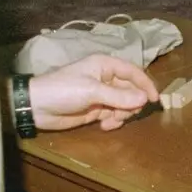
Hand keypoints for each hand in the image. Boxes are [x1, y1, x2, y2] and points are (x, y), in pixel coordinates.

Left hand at [28, 54, 158, 131]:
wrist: (36, 107)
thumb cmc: (63, 90)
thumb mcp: (92, 91)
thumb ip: (119, 96)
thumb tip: (144, 99)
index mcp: (105, 65)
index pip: (134, 72)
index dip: (146, 84)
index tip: (154, 100)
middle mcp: (106, 79)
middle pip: (131, 91)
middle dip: (131, 104)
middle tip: (124, 113)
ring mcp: (101, 95)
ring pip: (124, 105)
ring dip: (122, 115)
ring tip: (110, 120)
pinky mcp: (96, 110)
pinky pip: (114, 115)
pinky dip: (113, 121)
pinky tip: (104, 126)